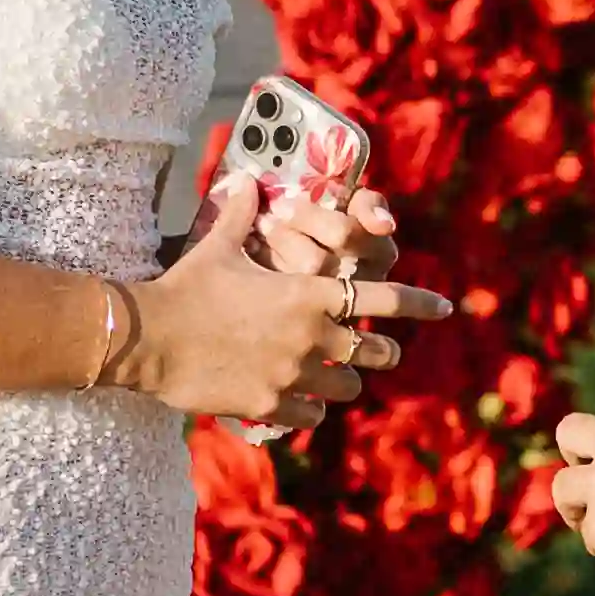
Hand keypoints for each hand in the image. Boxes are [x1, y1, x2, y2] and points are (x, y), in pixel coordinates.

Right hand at [129, 188, 447, 437]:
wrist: (148, 338)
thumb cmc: (186, 287)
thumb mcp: (218, 245)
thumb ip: (243, 215)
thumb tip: (248, 181)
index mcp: (309, 294)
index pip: (382, 297)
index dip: (419, 303)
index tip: (446, 307)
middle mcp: (312, 337)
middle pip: (374, 351)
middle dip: (381, 350)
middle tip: (381, 350)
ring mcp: (294, 375)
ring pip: (347, 388)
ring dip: (345, 382)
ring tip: (335, 379)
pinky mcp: (271, 405)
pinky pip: (311, 414)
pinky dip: (311, 408)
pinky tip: (299, 402)